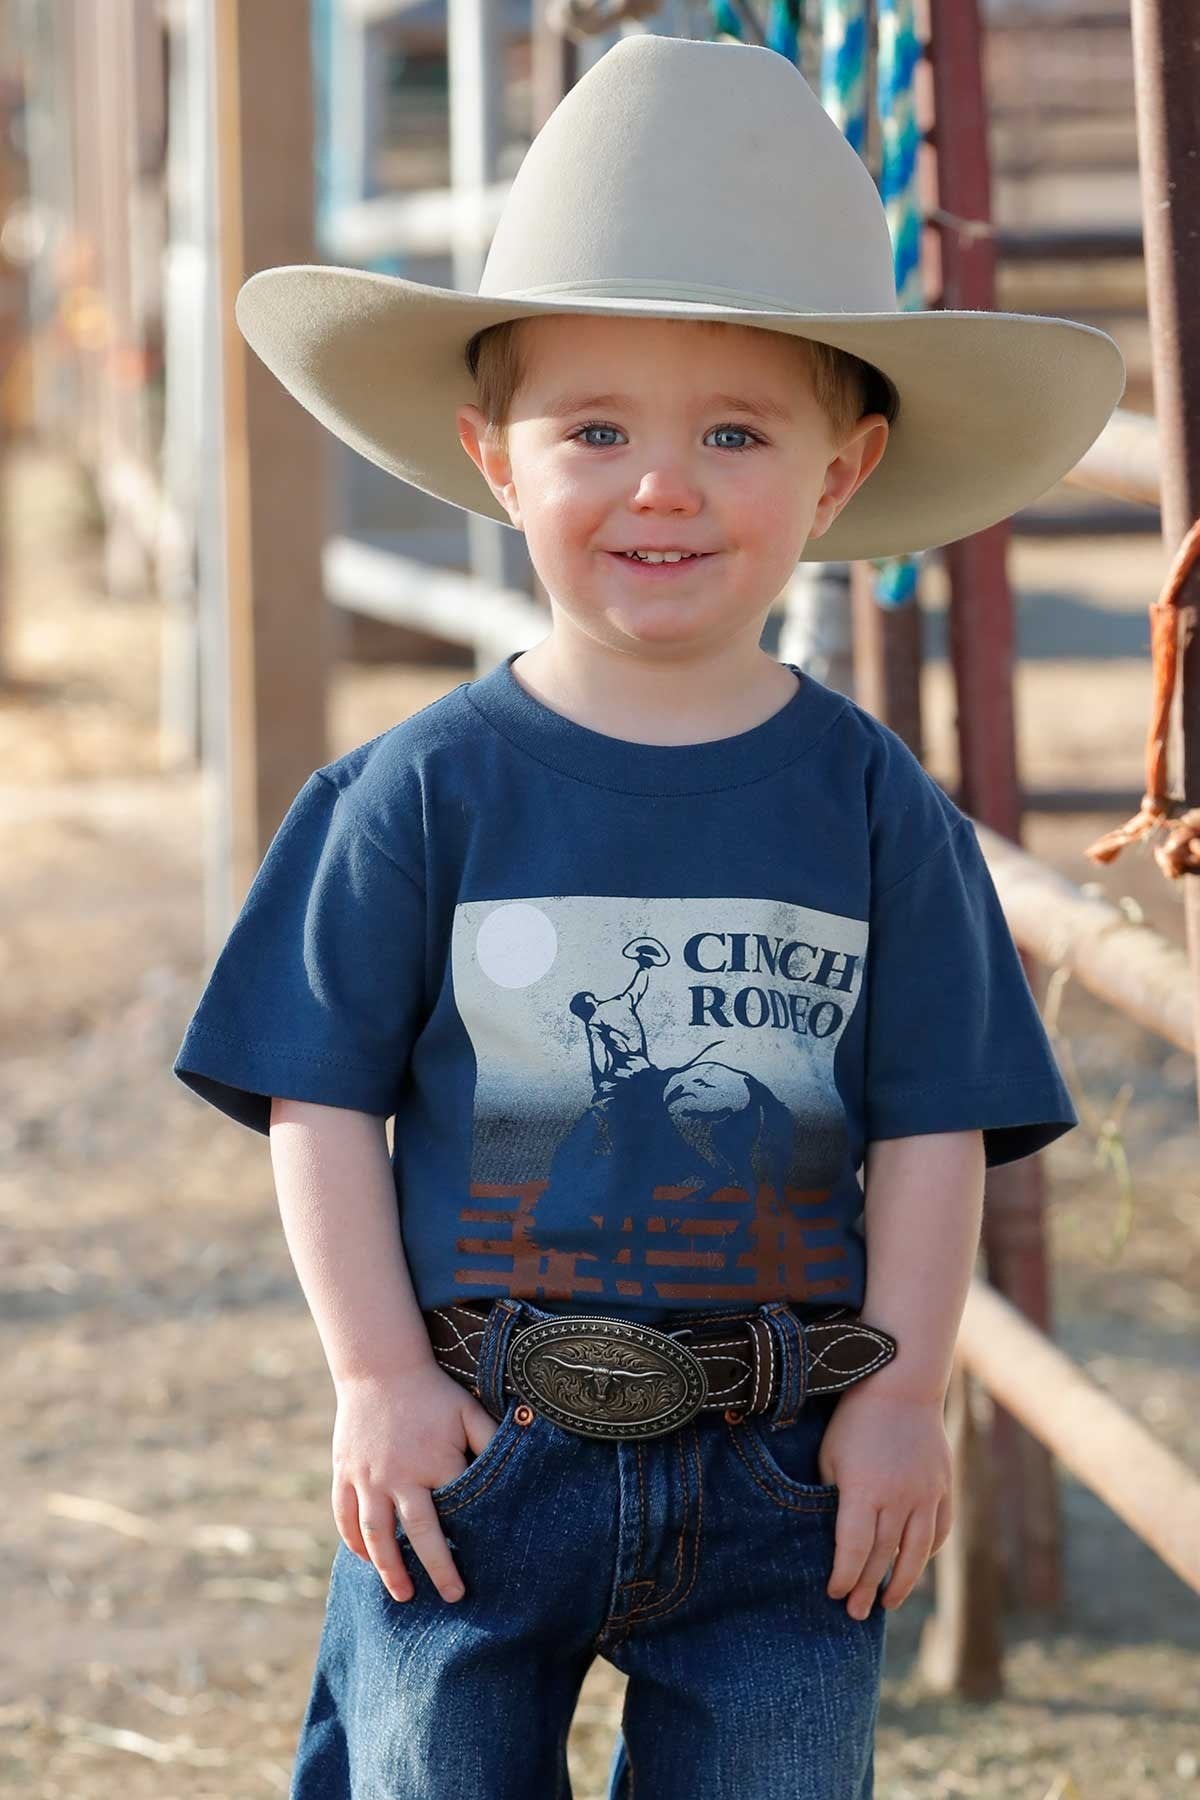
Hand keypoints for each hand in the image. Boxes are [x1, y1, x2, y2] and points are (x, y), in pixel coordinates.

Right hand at [331, 1363, 502, 1604]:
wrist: (379, 1366)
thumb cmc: (431, 1392)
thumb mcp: (467, 1411)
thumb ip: (492, 1440)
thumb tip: (520, 1464)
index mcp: (435, 1462)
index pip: (454, 1514)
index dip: (465, 1544)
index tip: (475, 1570)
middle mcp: (399, 1476)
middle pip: (416, 1534)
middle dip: (433, 1569)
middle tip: (449, 1598)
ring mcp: (368, 1477)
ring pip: (375, 1534)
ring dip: (387, 1568)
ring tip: (402, 1594)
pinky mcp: (345, 1472)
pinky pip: (344, 1515)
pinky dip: (353, 1541)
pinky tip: (364, 1560)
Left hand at [817, 1385, 952, 1620]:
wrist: (901, 1384)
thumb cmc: (855, 1419)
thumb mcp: (831, 1455)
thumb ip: (831, 1496)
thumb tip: (829, 1534)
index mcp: (864, 1490)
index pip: (853, 1548)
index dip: (844, 1576)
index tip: (834, 1593)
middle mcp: (898, 1497)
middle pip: (882, 1556)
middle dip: (867, 1587)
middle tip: (855, 1613)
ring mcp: (925, 1493)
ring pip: (915, 1552)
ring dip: (901, 1582)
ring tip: (887, 1602)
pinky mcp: (943, 1486)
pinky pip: (939, 1530)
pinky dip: (927, 1552)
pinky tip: (914, 1564)